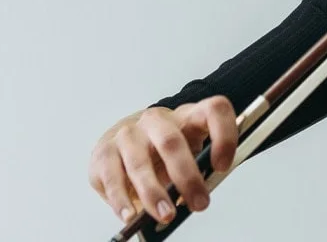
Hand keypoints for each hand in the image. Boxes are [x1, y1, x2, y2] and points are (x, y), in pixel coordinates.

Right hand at [87, 97, 238, 224]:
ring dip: (154, 193)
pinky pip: (112, 179)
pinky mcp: (104, 152)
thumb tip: (196, 197)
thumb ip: (197, 167)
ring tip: (166, 214)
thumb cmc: (163, 151)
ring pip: (140, 163)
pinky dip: (122, 200)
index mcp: (187, 115)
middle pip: (172, 141)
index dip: (223, 135)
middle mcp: (156, 120)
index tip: (222, 165)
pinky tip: (130, 215)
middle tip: (199, 203)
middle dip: (187, 176)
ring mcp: (127, 134)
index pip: (214, 110)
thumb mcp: (188, 152)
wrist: (125, 140)